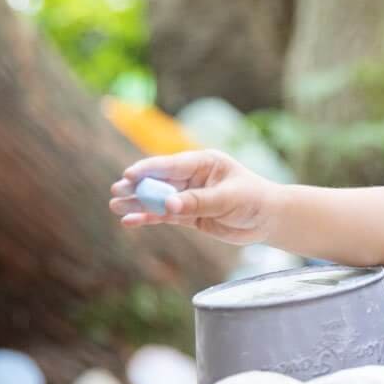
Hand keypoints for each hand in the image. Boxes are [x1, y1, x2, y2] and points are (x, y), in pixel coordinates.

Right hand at [110, 149, 277, 245]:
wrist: (269, 220)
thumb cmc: (254, 200)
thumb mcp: (228, 199)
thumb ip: (198, 202)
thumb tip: (168, 206)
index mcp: (203, 162)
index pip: (171, 164)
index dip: (149, 169)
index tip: (129, 174)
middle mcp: (193, 177)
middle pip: (159, 181)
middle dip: (137, 186)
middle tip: (116, 190)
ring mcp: (189, 196)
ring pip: (158, 199)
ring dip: (138, 203)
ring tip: (115, 206)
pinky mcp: (189, 215)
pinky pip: (164, 215)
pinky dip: (148, 218)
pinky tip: (131, 221)